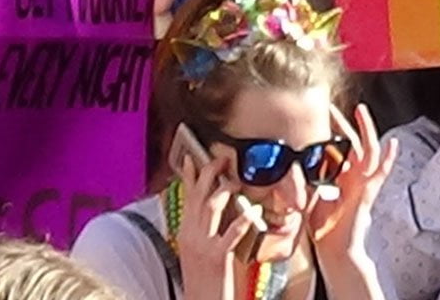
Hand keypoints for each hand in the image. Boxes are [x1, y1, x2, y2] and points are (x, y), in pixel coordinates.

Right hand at [173, 150, 256, 299]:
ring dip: (224, 190)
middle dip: (208, 173)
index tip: (192, 158)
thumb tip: (210, 215)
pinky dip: (243, 219)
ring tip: (235, 180)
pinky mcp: (218, 257)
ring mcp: (203, 245)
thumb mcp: (195, 252)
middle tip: (219, 159)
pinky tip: (253, 211)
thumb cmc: (202, 281)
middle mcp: (191, 235)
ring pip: (211, 207)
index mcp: (185, 233)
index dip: (189, 176)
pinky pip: (231, 233)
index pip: (187, 198)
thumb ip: (201, 232)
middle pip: (198, 196)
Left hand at [308, 103, 397, 261]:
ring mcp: (362, 184)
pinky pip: (380, 174)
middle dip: (342, 123)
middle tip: (332, 105)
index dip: (328, 131)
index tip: (317, 113)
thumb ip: (301, 182)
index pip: (335, 147)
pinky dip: (388, 160)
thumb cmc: (322, 228)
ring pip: (368, 151)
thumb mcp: (306, 198)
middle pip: (351, 143)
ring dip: (365, 130)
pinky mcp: (367, 194)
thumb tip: (285, 166)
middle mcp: (353, 177)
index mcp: (338, 177)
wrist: (335, 250)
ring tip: (361, 111)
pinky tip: (393, 146)